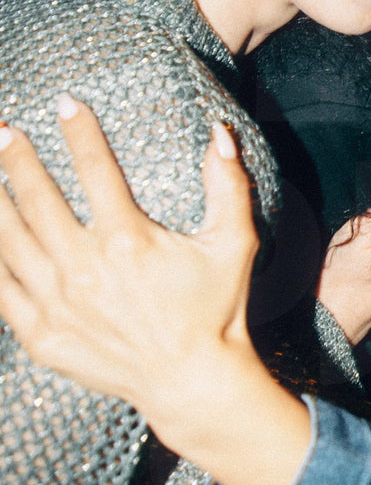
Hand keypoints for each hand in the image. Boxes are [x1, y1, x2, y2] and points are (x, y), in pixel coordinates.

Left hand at [0, 98, 257, 424]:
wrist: (190, 382)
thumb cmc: (215, 309)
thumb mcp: (233, 244)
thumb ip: (227, 185)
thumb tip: (220, 131)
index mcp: (128, 240)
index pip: (95, 168)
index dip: (79, 130)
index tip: (65, 102)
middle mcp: (84, 268)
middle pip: (38, 198)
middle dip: (16, 158)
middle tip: (2, 130)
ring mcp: (56, 303)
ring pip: (9, 239)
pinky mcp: (40, 333)